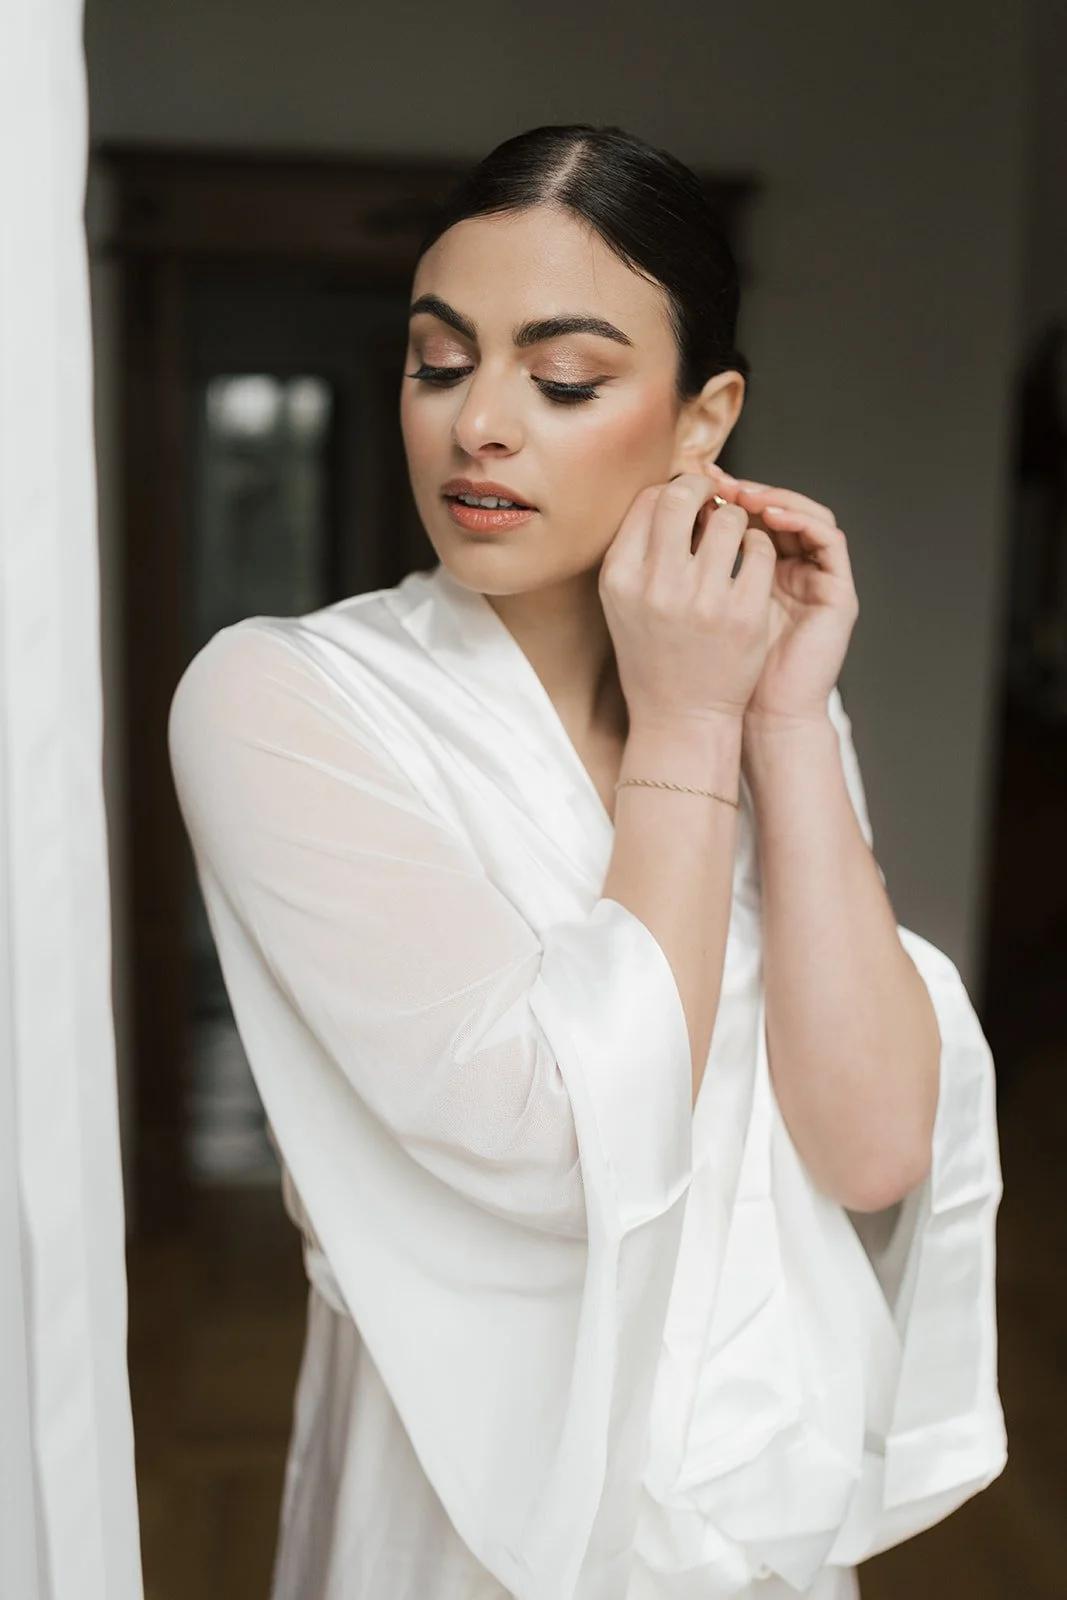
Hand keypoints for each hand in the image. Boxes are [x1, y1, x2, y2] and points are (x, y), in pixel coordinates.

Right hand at [599, 473, 777, 730]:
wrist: (680, 716)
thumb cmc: (653, 654)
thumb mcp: (625, 602)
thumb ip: (639, 550)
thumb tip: (673, 493)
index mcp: (620, 576)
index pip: (648, 501)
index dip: (674, 490)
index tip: (689, 500)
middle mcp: (656, 585)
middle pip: (683, 497)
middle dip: (705, 489)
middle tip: (717, 499)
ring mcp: (701, 600)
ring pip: (730, 520)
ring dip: (737, 521)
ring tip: (735, 539)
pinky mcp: (742, 614)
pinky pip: (760, 551)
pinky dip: (760, 549)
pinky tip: (752, 564)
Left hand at [704, 464, 858, 730]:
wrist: (748, 718)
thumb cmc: (711, 672)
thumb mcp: (689, 608)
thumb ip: (684, 567)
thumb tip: (652, 517)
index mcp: (754, 572)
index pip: (744, 514)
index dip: (718, 494)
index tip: (686, 483)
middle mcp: (789, 570)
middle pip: (774, 508)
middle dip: (743, 488)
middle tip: (714, 478)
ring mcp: (816, 579)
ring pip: (804, 514)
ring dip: (773, 497)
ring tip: (741, 494)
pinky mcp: (838, 592)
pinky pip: (829, 538)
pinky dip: (802, 520)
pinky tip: (769, 516)